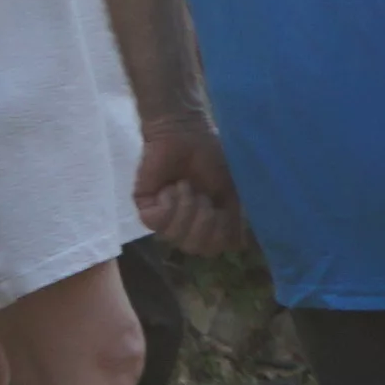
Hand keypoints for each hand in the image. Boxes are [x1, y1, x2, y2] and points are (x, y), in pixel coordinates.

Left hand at [132, 118, 243, 255]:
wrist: (187, 135)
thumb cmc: (214, 159)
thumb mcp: (235, 192)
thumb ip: (238, 220)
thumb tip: (240, 246)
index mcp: (207, 224)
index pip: (213, 249)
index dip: (220, 233)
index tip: (222, 208)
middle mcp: (185, 224)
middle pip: (194, 248)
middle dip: (204, 220)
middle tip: (204, 195)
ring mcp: (163, 217)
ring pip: (174, 236)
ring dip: (186, 208)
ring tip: (186, 186)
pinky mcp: (144, 207)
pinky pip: (156, 222)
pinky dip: (169, 203)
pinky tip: (171, 187)